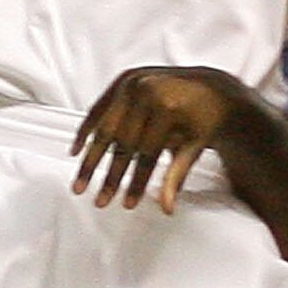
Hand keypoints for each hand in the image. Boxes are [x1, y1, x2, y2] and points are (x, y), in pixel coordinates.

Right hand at [73, 67, 244, 214]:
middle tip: (100, 201)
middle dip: (110, 177)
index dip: (136, 182)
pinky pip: (99, 107)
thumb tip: (166, 208)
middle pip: (123, 143)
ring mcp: (133, 83)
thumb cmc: (204, 119)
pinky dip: (86, 129)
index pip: (146, 154)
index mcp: (167, 108)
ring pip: (105, 128)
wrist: (211, 87)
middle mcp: (147, 92)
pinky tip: (76, 150)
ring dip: (91, 159)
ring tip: (80, 183)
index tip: (127, 204)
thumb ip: (176, 176)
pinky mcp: (124, 79)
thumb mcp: (193, 147)